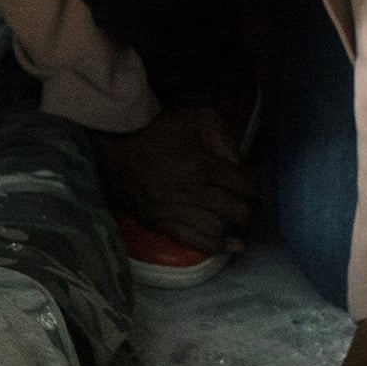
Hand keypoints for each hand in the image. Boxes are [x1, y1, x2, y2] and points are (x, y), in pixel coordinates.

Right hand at [93, 102, 254, 253]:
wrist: (115, 140)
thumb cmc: (159, 127)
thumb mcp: (200, 117)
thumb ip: (226, 139)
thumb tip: (241, 167)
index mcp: (200, 166)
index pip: (241, 185)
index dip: (251, 188)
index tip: (249, 187)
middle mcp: (187, 193)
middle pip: (232, 211)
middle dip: (246, 210)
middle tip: (247, 206)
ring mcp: (171, 211)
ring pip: (214, 230)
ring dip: (232, 229)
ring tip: (237, 225)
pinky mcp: (157, 223)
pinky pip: (189, 241)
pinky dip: (211, 247)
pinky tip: (226, 247)